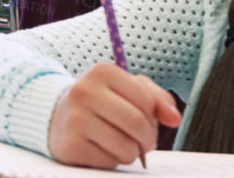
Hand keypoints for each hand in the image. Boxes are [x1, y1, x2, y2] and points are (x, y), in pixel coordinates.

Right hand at [46, 62, 182, 168]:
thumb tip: (175, 118)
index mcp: (103, 71)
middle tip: (144, 141)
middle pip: (136, 124)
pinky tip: (104, 149)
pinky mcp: (71, 145)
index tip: (146, 121)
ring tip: (123, 145)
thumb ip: (156, 99)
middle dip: (147, 139)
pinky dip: (114, 160)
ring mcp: (76, 119)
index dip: (153, 117)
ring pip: (126, 147)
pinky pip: (110, 162)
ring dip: (132, 153)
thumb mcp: (127, 89)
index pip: (146, 101)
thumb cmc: (101, 102)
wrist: (57, 117)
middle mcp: (85, 91)